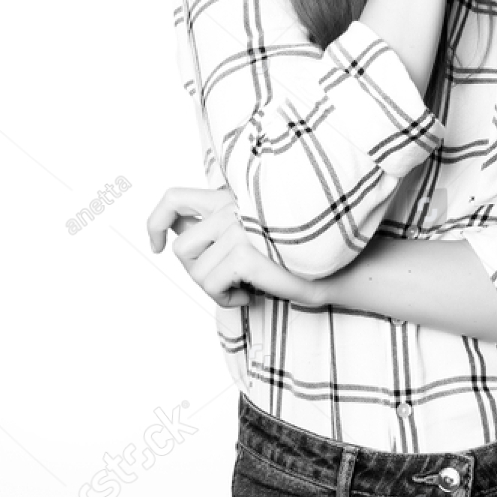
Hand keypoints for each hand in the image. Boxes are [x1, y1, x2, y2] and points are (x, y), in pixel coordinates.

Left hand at [146, 185, 322, 309]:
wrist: (342, 266)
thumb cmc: (300, 255)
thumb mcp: (253, 235)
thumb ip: (216, 230)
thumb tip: (176, 236)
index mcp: (231, 198)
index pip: (174, 198)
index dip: (155, 222)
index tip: (155, 244)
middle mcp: (232, 207)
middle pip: (181, 248)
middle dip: (196, 273)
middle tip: (225, 282)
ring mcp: (238, 228)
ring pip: (195, 271)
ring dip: (216, 290)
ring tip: (243, 289)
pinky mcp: (244, 252)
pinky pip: (211, 285)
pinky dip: (226, 299)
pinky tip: (250, 295)